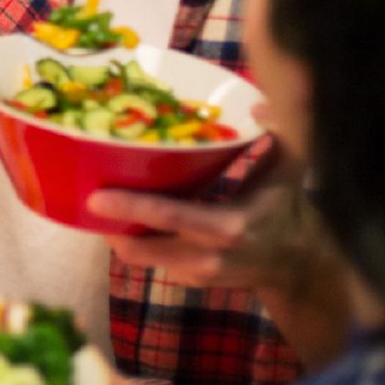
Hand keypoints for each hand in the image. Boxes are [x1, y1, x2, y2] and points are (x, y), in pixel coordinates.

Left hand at [88, 147, 309, 289]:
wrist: (298, 265)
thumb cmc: (287, 207)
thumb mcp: (290, 168)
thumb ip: (280, 131)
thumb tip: (257, 103)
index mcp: (228, 225)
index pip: (170, 217)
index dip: (130, 207)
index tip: (94, 197)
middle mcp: (206, 255)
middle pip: (138, 247)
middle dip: (107, 224)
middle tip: (86, 193)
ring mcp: (195, 273)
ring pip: (138, 255)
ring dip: (116, 232)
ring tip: (103, 201)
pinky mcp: (187, 281)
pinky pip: (150, 259)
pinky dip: (136, 239)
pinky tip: (131, 216)